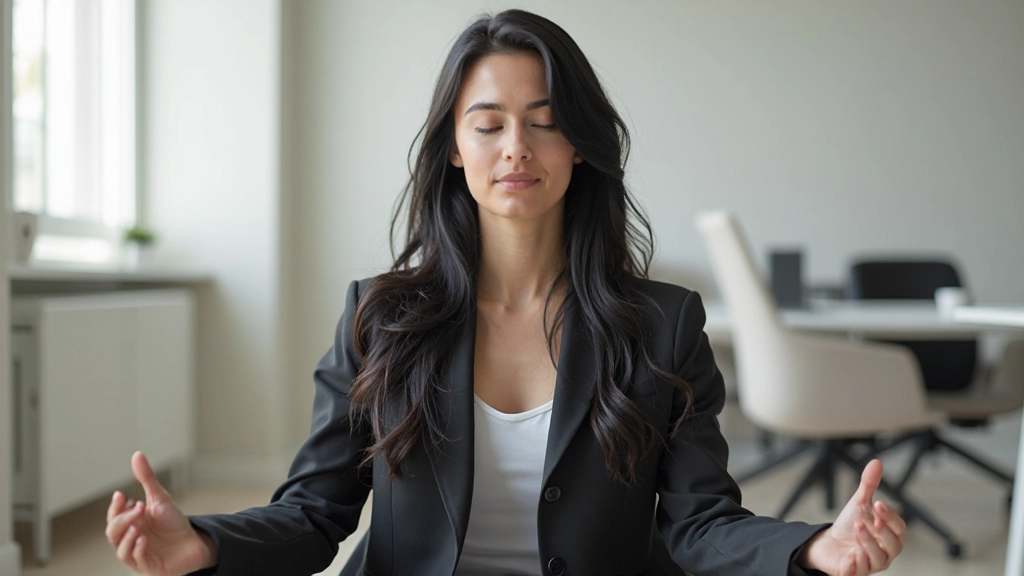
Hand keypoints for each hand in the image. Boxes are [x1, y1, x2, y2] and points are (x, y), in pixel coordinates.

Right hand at [105, 451, 216, 574]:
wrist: (194, 542)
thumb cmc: (174, 523)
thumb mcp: (160, 498)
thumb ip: (146, 479)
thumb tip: (137, 455)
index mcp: (131, 523)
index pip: (114, 516)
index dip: (115, 507)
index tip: (121, 494)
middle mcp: (131, 538)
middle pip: (113, 532)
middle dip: (122, 520)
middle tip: (137, 508)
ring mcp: (138, 553)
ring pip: (120, 549)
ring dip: (126, 538)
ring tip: (137, 527)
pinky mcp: (148, 566)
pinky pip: (136, 561)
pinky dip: (137, 550)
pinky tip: (144, 540)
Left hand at [797, 459, 906, 574]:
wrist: (828, 543)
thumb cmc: (849, 525)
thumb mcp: (859, 503)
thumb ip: (869, 485)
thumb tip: (877, 462)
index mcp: (891, 536)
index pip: (900, 529)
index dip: (891, 517)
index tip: (879, 503)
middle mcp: (885, 553)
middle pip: (894, 545)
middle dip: (882, 532)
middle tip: (868, 518)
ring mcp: (871, 564)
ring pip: (877, 558)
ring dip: (868, 543)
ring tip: (857, 528)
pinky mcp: (854, 572)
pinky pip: (858, 572)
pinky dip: (855, 564)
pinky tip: (849, 555)